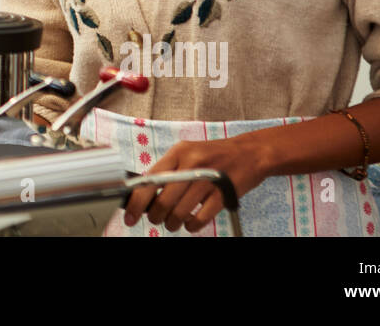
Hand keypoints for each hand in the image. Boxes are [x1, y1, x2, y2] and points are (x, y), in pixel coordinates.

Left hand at [122, 135, 270, 233]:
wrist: (250, 153)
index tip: (129, 216)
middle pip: (163, 200)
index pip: (149, 180)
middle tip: (157, 220)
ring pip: (180, 212)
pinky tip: (191, 224)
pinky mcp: (223, 193)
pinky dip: (192, 226)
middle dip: (156, 216)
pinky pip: (201, 219)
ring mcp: (208, 179)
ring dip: (173, 223)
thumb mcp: (187, 154)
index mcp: (178, 153)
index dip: (137, 202)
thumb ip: (167, 171)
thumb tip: (144, 196)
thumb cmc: (213, 156)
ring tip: (174, 222)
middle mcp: (191, 163)